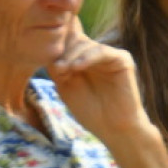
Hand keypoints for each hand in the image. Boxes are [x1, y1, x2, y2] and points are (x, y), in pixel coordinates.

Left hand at [48, 17, 152, 148]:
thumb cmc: (89, 111)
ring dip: (71, 57)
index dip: (54, 43)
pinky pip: (102, 51)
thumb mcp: (64, 86)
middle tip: (57, 70)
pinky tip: (77, 67)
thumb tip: (48, 44)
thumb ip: (56, 65)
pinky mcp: (122, 60)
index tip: (45, 56)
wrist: (113, 129)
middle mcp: (94, 52)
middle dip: (62, 52)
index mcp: (80, 57)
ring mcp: (108, 55)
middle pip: (73, 39)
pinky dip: (88, 57)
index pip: (65, 38)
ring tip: (64, 72)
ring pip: (85, 44)